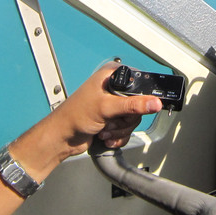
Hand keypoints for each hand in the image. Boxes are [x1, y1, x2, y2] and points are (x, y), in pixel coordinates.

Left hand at [45, 61, 163, 158]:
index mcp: (111, 76)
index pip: (139, 83)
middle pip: (138, 105)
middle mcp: (113, 89)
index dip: (139, 98)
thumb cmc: (73, 116)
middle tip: (111, 120)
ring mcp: (113, 105)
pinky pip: (127, 130)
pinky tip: (105, 135)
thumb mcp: (106, 108)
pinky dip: (117, 136)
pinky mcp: (112, 120)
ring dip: (119, 129)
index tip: (133, 110)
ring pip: (133, 120)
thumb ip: (132, 105)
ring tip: (104, 128)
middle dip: (125, 119)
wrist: (62, 138)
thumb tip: (154, 102)